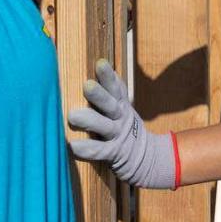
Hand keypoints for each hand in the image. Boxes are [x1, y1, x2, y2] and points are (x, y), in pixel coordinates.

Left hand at [67, 61, 177, 189]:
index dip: (109, 76)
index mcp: (122, 105)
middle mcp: (121, 118)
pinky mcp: (114, 154)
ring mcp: (118, 136)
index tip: (100, 63)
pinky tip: (73, 146)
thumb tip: (86, 73)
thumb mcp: (122, 110)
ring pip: (104, 126)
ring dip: (90, 120)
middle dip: (99, 95)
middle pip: (111, 104)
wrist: (147, 158)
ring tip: (72, 116)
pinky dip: (86, 149)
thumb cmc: (123, 129)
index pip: (117, 88)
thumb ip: (108, 95)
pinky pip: (99, 151)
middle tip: (87, 85)